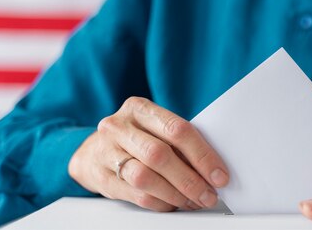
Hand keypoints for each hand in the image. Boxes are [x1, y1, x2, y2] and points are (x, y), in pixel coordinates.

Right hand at [69, 97, 228, 211]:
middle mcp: (119, 127)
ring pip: (146, 178)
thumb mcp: (153, 127)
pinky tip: (174, 204)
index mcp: (139, 108)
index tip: (219, 175)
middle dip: (190, 179)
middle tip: (209, 194)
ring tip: (194, 201)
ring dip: (176, 194)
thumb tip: (213, 168)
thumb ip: (178, 140)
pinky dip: (161, 203)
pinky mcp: (101, 178)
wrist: (92, 151)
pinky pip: (137, 195)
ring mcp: (106, 152)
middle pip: (160, 155)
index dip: (202, 155)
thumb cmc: (134, 138)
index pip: (177, 130)